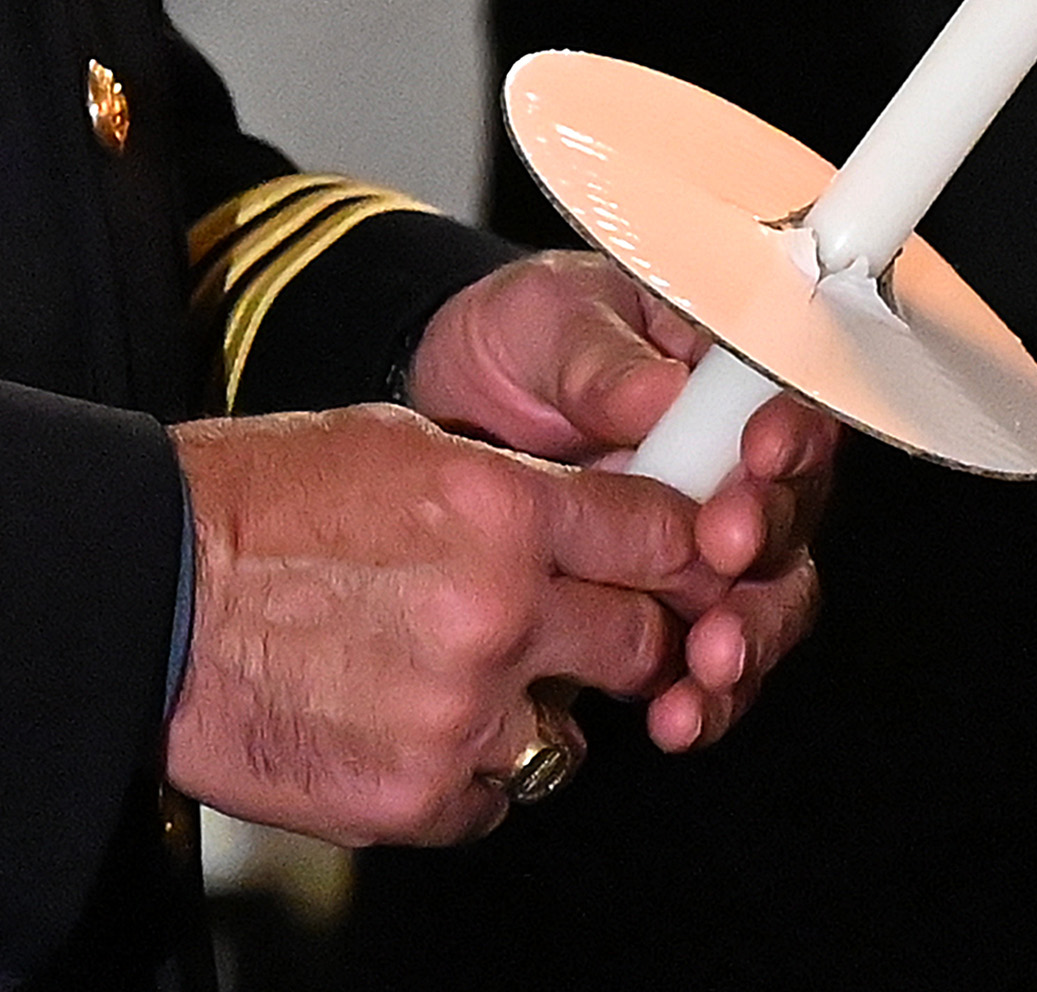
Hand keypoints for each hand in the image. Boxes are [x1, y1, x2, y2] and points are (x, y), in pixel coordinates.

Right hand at [165, 404, 719, 844]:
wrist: (143, 595)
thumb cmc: (258, 507)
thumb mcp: (407, 447)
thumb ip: (517, 491)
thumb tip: (594, 519)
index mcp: (505, 511)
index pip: (663, 538)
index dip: (682, 555)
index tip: (682, 567)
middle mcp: (499, 612)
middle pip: (644, 643)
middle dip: (631, 641)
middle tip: (595, 637)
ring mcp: (460, 711)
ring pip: (572, 736)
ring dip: (540, 716)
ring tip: (471, 686)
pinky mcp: (413, 792)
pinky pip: (496, 800)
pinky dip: (471, 779)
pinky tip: (417, 734)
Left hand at [406, 251, 839, 749]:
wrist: (441, 408)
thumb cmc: (522, 337)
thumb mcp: (552, 320)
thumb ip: (604, 363)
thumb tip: (660, 397)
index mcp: (731, 387)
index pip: (791, 414)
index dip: (790, 441)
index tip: (759, 456)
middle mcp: (736, 473)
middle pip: (793, 523)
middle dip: (767, 550)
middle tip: (724, 558)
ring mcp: (703, 549)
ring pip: (762, 606)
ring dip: (745, 640)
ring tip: (707, 666)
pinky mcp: (658, 612)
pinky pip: (699, 664)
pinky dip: (698, 698)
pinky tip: (675, 718)